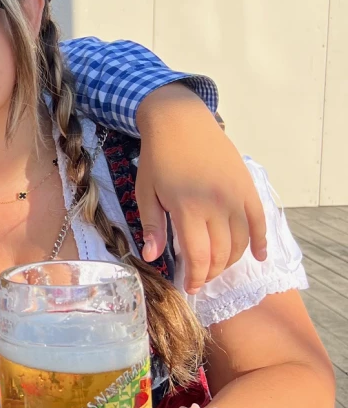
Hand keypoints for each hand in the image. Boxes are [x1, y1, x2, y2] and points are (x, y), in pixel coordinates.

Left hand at [136, 84, 267, 292]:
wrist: (180, 120)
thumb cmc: (158, 157)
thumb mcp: (145, 192)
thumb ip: (152, 227)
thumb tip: (153, 258)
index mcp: (188, 208)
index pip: (198, 256)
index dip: (195, 277)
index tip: (189, 287)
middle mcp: (216, 205)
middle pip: (221, 253)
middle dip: (210, 272)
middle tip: (199, 278)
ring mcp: (236, 196)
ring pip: (242, 242)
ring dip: (230, 261)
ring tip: (216, 267)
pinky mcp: (247, 187)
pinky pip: (260, 221)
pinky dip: (260, 242)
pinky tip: (259, 257)